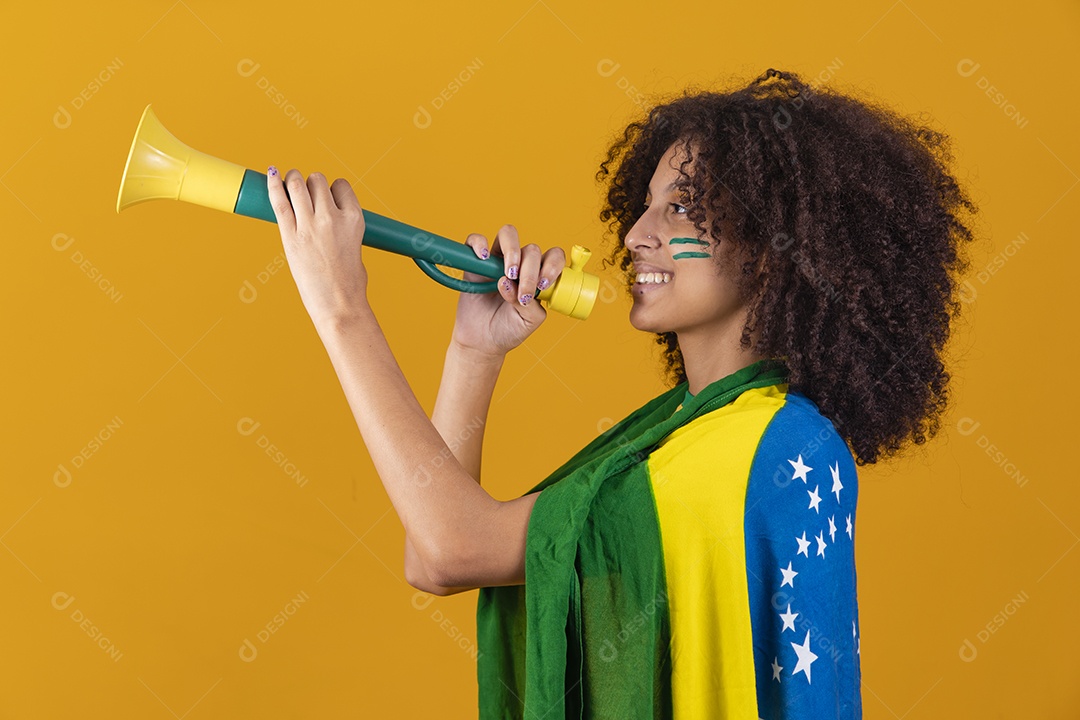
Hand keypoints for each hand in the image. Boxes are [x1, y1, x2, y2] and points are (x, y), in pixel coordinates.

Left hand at [267, 166, 367, 325]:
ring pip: (298, 184)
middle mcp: (332, 218)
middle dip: (312, 183)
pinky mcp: (290, 237)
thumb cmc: (350, 282)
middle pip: (318, 181)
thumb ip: (342, 227)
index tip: (329, 198)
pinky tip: (271, 174)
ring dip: (293, 179)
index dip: (333, 189)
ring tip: (291, 182)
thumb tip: (327, 217)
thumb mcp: (356, 246)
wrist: (339, 305)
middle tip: (307, 193)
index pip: (341, 186)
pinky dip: (273, 184)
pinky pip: (279, 202)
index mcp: (354, 219)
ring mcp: (310, 226)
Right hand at [451, 224, 565, 357]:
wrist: (482, 342)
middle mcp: (520, 264)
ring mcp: (498, 261)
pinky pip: (475, 240)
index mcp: (538, 276)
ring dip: (512, 252)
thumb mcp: (529, 321)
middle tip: (523, 293)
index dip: (552, 265)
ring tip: (507, 275)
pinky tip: (483, 258)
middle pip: (531, 249)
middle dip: (530, 271)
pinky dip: (479, 244)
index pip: (553, 256)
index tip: (543, 284)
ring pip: (508, 234)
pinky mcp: (476, 263)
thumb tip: (511, 283)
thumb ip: (530, 303)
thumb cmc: (509, 330)